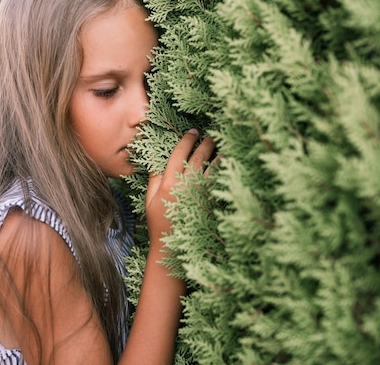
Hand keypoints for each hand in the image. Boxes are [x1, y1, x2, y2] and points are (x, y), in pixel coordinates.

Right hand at [145, 129, 215, 245]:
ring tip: (225, 147)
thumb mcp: (150, 200)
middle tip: (212, 136)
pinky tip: (229, 167)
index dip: (187, 140)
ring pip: (213, 169)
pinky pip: (219, 184)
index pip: (179, 154)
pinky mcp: (210, 203)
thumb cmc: (159, 224)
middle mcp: (185, 186)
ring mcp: (199, 194)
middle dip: (206, 144)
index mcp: (168, 183)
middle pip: (199, 158)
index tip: (193, 132)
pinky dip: (224, 173)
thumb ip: (154, 180)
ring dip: (219, 156)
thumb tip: (158, 162)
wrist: (172, 247)